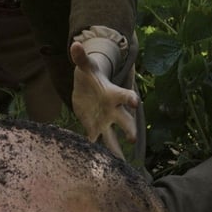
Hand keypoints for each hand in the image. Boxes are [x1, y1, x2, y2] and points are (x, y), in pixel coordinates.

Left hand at [70, 40, 138, 158]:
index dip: (130, 98)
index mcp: (112, 94)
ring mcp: (104, 121)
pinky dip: (95, 152)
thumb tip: (74, 44)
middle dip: (128, 129)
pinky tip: (96, 167)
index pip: (124, 95)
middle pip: (124, 120)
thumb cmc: (89, 74)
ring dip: (115, 150)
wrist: (88, 87)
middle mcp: (112, 110)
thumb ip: (81, 57)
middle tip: (133, 139)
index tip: (136, 102)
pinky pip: (96, 141)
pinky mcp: (93, 128)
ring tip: (120, 165)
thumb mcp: (85, 66)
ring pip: (112, 137)